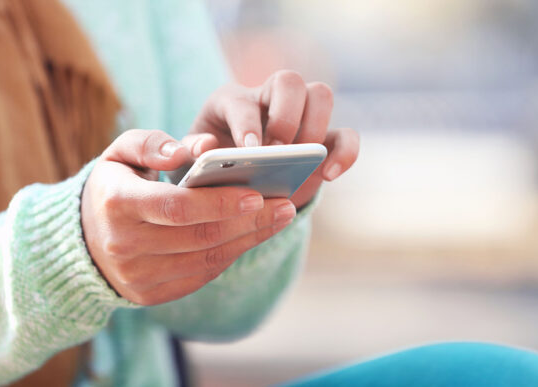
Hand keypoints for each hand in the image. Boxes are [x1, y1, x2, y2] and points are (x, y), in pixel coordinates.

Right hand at [81, 129, 297, 304]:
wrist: (83, 239)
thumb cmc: (113, 186)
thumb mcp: (120, 153)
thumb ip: (152, 143)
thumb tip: (197, 148)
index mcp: (116, 203)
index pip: (175, 207)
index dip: (218, 203)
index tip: (257, 194)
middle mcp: (124, 245)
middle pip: (199, 237)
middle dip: (247, 222)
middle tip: (284, 205)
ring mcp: (137, 276)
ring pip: (206, 260)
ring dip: (248, 239)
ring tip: (279, 218)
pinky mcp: (150, 295)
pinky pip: (201, 276)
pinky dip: (231, 255)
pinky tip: (253, 235)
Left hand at [187, 70, 359, 207]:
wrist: (232, 184)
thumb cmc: (207, 169)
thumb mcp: (191, 163)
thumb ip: (191, 153)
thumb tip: (204, 147)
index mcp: (230, 101)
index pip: (242, 101)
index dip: (247, 124)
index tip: (251, 150)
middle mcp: (267, 99)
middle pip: (288, 80)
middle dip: (286, 116)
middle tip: (278, 151)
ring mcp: (300, 115)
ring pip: (320, 94)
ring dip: (315, 126)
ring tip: (303, 162)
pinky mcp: (324, 139)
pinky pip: (346, 134)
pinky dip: (345, 152)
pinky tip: (329, 175)